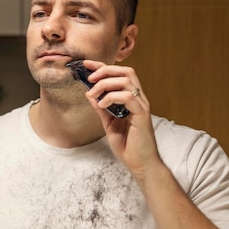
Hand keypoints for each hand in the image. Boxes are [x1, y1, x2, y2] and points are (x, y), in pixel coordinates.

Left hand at [83, 60, 162, 179]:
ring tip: (93, 94)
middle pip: (126, 71)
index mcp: (131, 99)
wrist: (139, 163)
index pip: (119, 75)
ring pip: (127, 80)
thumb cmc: (127, 144)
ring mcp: (141, 105)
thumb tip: (89, 94)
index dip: (102, 67)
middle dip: (105, 70)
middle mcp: (138, 99)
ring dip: (105, 83)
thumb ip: (101, 108)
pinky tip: (102, 105)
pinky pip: (128, 96)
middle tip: (89, 78)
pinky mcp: (142, 114)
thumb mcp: (108, 123)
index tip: (86, 64)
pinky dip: (112, 97)